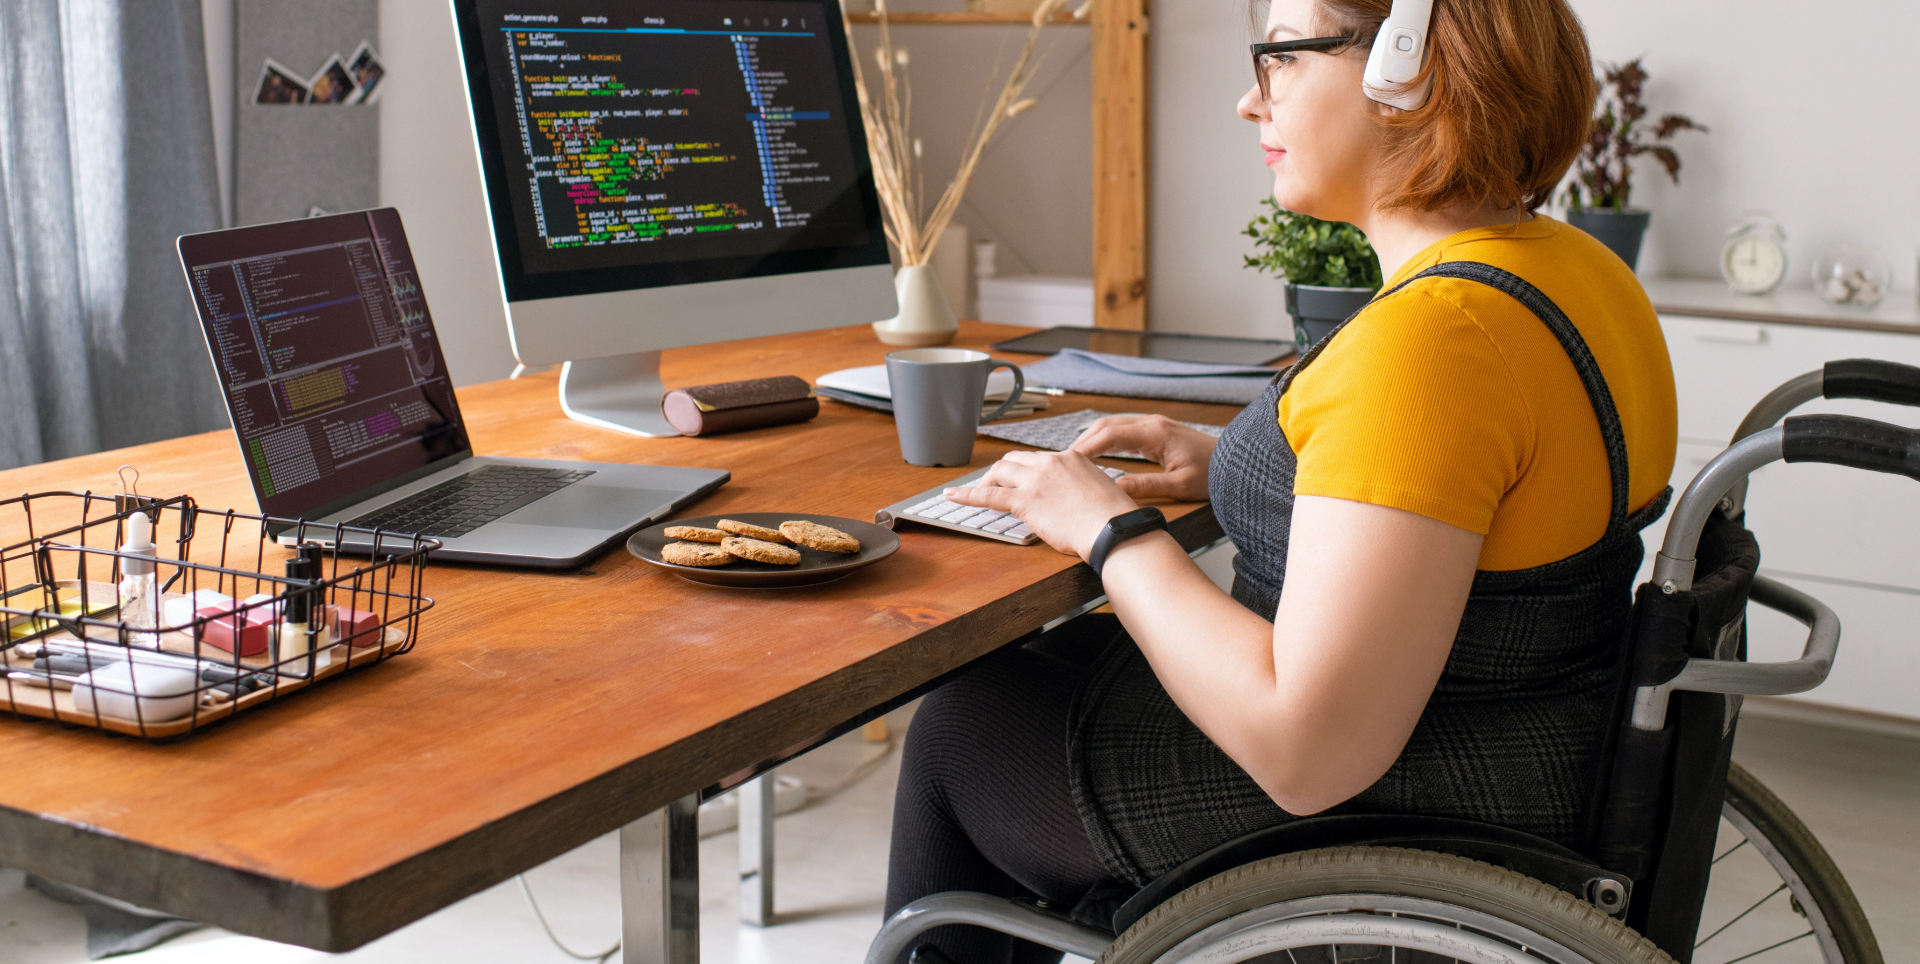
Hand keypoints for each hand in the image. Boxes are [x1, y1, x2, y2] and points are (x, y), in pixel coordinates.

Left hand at [944, 450, 1137, 558]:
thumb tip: (1071, 501)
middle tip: (995, 486)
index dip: (1026, 471)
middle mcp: (1051, 462)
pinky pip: (989, 495)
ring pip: (1000, 471)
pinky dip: (967, 494)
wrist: (1114, 529)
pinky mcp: (1025, 500)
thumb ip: (1079, 488)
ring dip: (987, 481)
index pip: (1038, 459)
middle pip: (1014, 460)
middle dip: (1002, 473)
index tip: (1022, 481)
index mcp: (1071, 457)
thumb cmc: (1113, 519)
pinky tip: (953, 496)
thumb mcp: (1098, 491)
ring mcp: (1036, 479)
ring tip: (977, 493)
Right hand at [1067, 414, 1217, 502]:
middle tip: (1065, 459)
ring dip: (1093, 438)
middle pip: (1107, 424)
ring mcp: (1155, 425)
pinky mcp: (1157, 432)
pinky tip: (1098, 453)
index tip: (1069, 459)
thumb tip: (1114, 489)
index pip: (1110, 434)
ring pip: (1114, 425)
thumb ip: (1146, 486)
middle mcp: (1152, 424)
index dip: (1087, 446)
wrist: (1234, 464)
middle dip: (1084, 440)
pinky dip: (1106, 440)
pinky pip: (1124, 431)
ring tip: (1076, 457)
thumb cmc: (1213, 474)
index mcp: (1155, 433)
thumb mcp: (1179, 486)